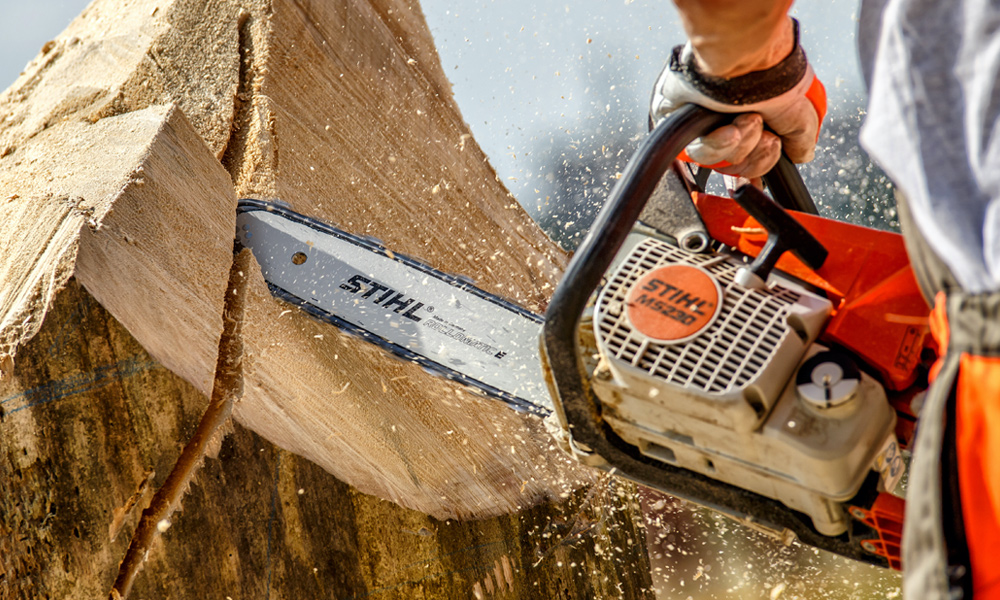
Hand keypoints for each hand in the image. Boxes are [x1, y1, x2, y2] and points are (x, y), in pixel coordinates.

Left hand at [650, 20, 825, 179]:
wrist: (743, 55)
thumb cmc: (768, 72)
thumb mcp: (796, 107)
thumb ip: (800, 133)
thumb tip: (802, 154)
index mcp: (749, 121)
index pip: (746, 162)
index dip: (754, 175)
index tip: (760, 183)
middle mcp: (723, 124)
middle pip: (734, 169)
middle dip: (756, 156)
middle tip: (766, 137)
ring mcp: (700, 125)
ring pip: (715, 162)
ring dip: (739, 146)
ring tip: (746, 123)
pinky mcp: (677, 123)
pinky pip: (694, 151)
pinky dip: (716, 144)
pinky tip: (728, 130)